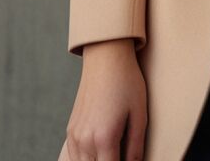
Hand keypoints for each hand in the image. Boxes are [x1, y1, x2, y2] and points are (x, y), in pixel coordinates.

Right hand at [60, 39, 147, 160]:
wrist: (106, 58)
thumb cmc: (127, 83)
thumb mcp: (139, 115)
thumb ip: (136, 147)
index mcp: (104, 138)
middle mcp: (85, 140)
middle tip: (121, 154)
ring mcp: (74, 136)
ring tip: (111, 153)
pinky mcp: (70, 130)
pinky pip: (74, 157)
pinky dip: (85, 160)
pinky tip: (99, 153)